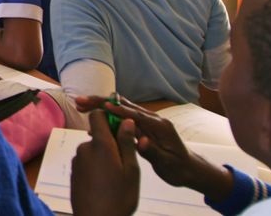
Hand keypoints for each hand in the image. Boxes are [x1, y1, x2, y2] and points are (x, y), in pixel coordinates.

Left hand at [71, 110, 139, 215]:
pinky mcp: (73, 172)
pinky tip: (104, 184)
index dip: (109, 117)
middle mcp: (84, 149)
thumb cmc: (118, 198)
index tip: (121, 128)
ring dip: (104, 157)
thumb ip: (127, 143)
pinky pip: (87, 162)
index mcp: (100, 145)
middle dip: (111, 144)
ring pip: (93, 150)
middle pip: (98, 135)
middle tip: (125, 163)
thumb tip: (126, 121)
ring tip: (116, 178)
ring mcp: (77, 161)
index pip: (98, 116)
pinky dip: (96, 167)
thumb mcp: (131, 170)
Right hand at [74, 96, 229, 195]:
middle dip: (101, 102)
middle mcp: (152, 119)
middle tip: (81, 101)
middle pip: (124, 106)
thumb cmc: (179, 168)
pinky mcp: (143, 128)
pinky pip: (123, 120)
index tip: (101, 105)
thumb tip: (141, 141)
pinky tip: (95, 123)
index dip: (117, 108)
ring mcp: (147, 122)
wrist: (189, 169)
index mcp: (159, 126)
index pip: (134, 114)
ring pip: (121, 110)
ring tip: (81, 106)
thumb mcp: (166, 162)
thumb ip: (153, 151)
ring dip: (101, 107)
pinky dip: (108, 118)